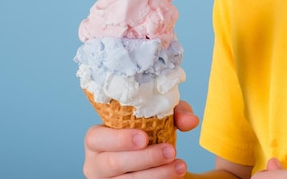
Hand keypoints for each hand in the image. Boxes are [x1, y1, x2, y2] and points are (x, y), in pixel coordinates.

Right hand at [83, 100, 199, 178]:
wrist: (153, 157)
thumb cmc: (150, 132)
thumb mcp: (161, 117)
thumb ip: (175, 114)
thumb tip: (191, 121)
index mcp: (97, 139)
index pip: (96, 138)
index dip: (119, 139)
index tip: (145, 138)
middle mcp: (95, 163)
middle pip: (113, 163)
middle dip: (145, 158)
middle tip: (171, 152)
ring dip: (155, 175)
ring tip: (180, 167)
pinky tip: (173, 178)